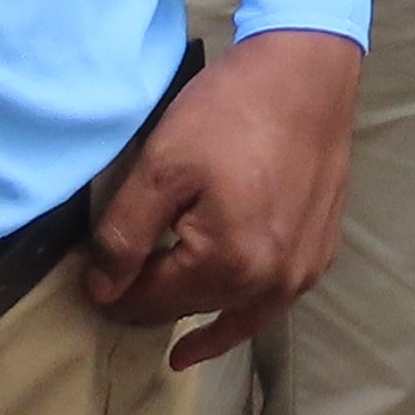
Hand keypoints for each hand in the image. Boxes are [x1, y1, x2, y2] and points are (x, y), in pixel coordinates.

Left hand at [79, 28, 360, 366]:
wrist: (308, 72)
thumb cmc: (230, 111)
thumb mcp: (161, 165)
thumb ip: (126, 236)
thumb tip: (103, 292)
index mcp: (227, 265)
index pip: (151, 301)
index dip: (115, 290)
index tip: (92, 278)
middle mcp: (271, 283)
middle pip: (194, 309)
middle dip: (156, 301)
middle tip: (125, 289)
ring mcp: (303, 271)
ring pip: (236, 311)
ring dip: (202, 316)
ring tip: (177, 342)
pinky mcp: (322, 251)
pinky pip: (274, 299)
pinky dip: (246, 310)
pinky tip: (231, 312)